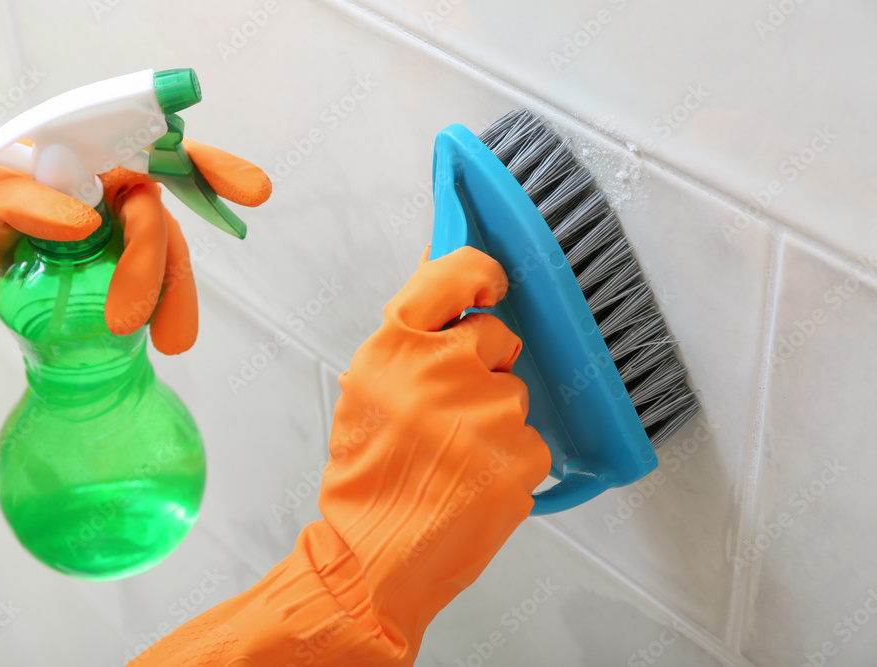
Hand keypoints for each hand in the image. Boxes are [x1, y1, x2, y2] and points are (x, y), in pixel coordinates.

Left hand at [0, 140, 270, 353]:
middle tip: (153, 324)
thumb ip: (30, 202)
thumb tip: (86, 221)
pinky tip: (158, 336)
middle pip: (166, 224)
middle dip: (172, 273)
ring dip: (174, 300)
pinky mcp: (116, 262)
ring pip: (165, 261)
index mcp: (100, 155)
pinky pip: (150, 283)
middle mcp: (121, 189)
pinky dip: (161, 308)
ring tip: (173, 344)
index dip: (212, 170)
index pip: (165, 152)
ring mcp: (122, 228)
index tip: (252, 192)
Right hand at [316, 244, 551, 660]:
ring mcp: (486, 414)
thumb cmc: (365, 480)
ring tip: (455, 458)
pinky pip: (531, 439)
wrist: (374, 560)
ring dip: (494, 419)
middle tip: (449, 411)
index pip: (454, 275)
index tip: (490, 287)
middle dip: (482, 366)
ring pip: (513, 394)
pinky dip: (511, 459)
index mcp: (394, 349)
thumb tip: (444, 285)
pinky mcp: (520, 456)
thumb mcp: (366, 393)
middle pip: (495, 338)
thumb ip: (405, 340)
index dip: (479, 275)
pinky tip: (475, 481)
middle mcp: (441, 371)